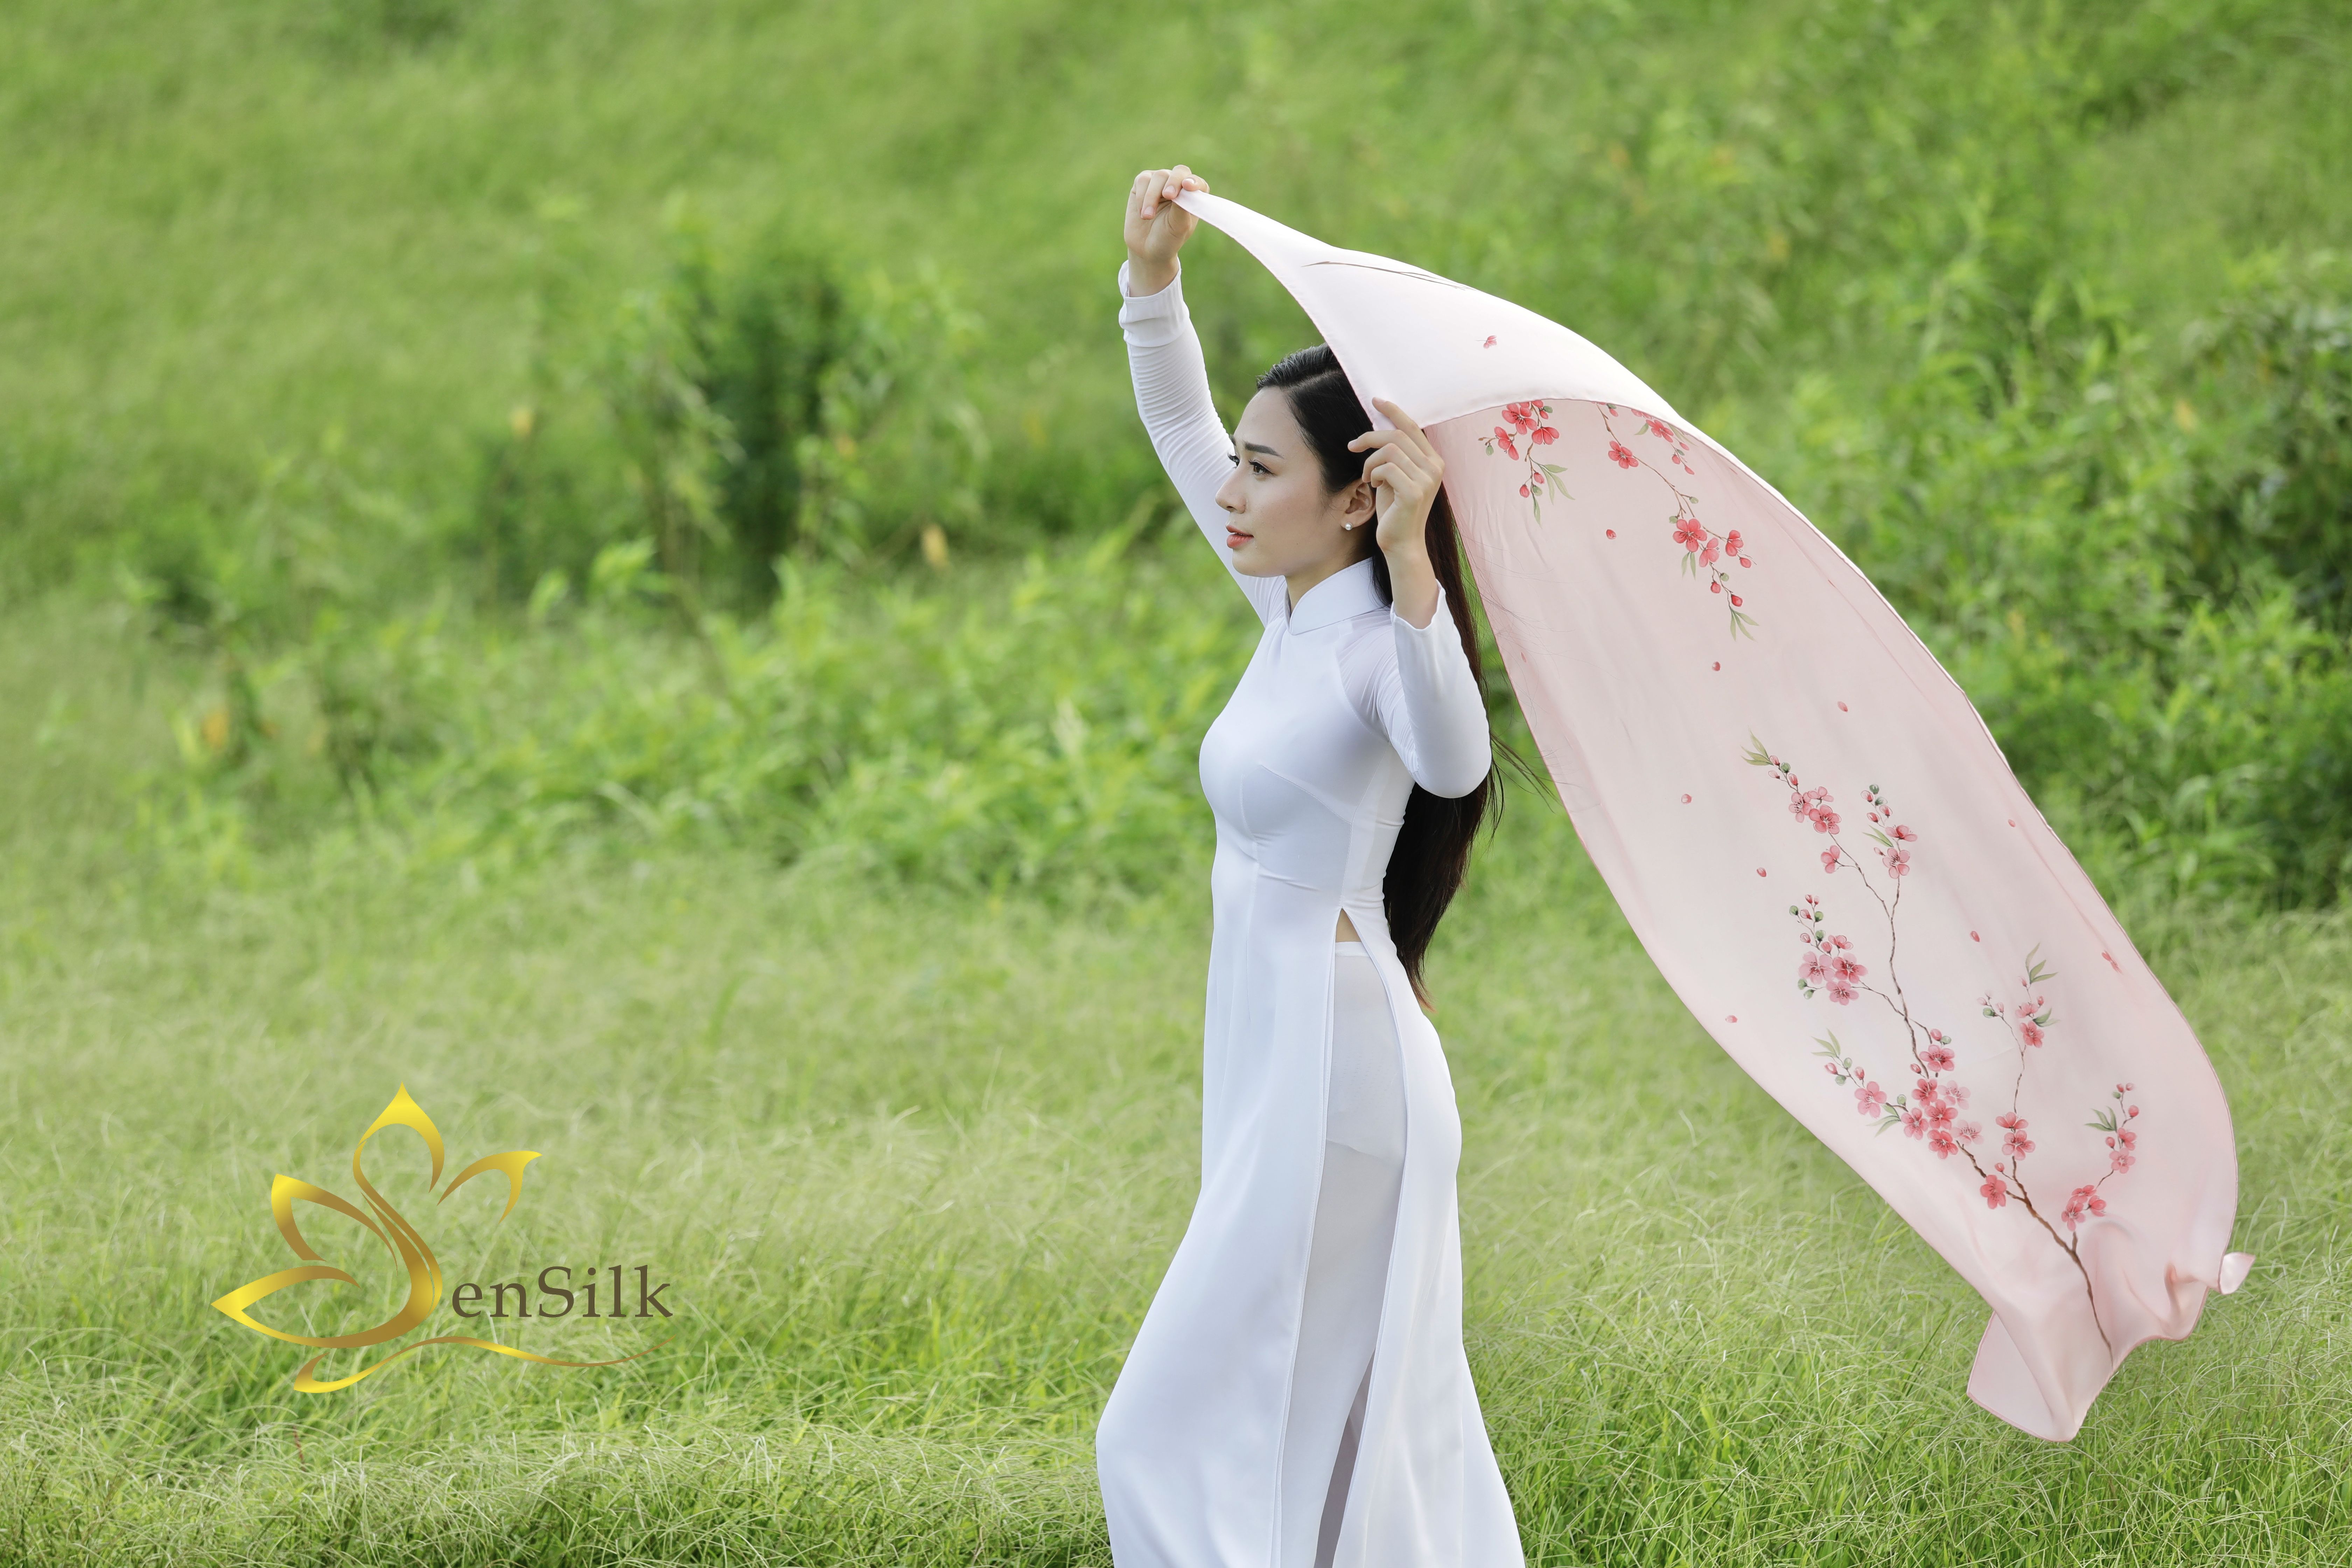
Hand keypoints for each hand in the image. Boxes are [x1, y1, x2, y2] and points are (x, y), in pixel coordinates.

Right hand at [1124, 165, 1208, 295]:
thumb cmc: (1168, 238)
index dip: (1194, 181)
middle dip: (1173, 182)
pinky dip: (1142, 196)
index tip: (1188, 187)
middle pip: (1179, 172)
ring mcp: (1160, 183)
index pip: (1197, 182)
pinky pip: (1142, 180)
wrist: (1147, 249)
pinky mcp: (1142, 185)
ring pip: (1158, 176)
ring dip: (1152, 197)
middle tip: (1168, 196)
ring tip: (1147, 217)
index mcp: (1192, 196)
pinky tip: (1142, 213)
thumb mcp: (1178, 227)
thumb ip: (1182, 208)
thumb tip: (1183, 188)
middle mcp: (1178, 185)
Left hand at [1348, 398, 1445, 627]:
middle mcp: (1435, 467)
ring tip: (1367, 477)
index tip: (1375, 401)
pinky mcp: (1414, 492)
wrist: (1401, 544)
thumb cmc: (1395, 510)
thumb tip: (1379, 429)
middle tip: (1352, 446)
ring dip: (1370, 462)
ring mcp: (1427, 479)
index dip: (1393, 412)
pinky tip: (1373, 486)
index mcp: (1433, 460)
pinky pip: (1385, 468)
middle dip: (1370, 437)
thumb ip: (1395, 455)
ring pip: (1389, 451)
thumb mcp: (1395, 477)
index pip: (1413, 427)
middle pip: (1397, 436)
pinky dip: (1373, 474)